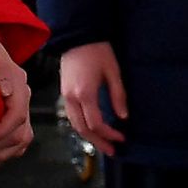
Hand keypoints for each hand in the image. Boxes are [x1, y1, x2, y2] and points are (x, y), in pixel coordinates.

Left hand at [0, 31, 32, 163]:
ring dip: (1, 152)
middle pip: (21, 132)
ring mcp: (20, 106)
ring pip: (22, 140)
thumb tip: (6, 91)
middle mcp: (22, 96)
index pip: (18, 115)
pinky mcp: (15, 115)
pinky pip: (19, 141)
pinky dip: (6, 152)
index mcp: (17, 82)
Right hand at [60, 42, 128, 158]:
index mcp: (84, 93)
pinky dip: (82, 126)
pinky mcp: (64, 93)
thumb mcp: (113, 71)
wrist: (78, 36)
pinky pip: (72, 117)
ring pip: (75, 125)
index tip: (122, 138)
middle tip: (113, 151)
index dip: (109, 134)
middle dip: (98, 142)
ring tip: (104, 144)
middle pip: (83, 129)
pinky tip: (93, 129)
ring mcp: (65, 96)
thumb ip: (118, 95)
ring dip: (89, 137)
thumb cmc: (98, 50)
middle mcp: (71, 98)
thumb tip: (123, 117)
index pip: (96, 124)